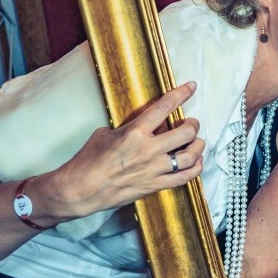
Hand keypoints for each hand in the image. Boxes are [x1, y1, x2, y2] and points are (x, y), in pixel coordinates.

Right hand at [37, 82, 204, 221]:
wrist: (79, 190)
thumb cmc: (88, 161)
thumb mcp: (106, 134)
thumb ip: (129, 128)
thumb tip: (144, 125)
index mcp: (134, 132)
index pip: (165, 106)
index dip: (182, 93)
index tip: (191, 87)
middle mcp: (148, 150)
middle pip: (186, 132)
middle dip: (193, 124)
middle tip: (191, 122)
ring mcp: (153, 169)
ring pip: (190, 156)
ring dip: (198, 146)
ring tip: (196, 141)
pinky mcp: (154, 186)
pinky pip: (184, 178)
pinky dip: (195, 168)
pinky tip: (196, 162)